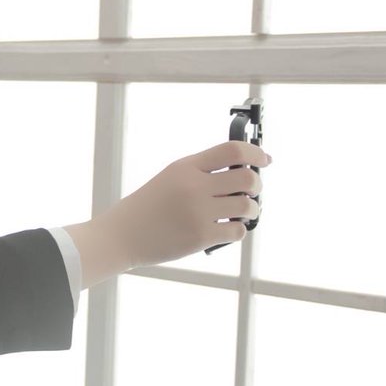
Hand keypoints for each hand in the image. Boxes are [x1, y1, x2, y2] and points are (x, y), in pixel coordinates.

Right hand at [64, 141, 268, 286]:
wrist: (121, 235)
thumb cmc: (147, 208)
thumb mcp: (170, 178)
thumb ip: (201, 172)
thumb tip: (242, 171)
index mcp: (186, 167)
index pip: (232, 150)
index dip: (255, 153)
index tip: (265, 159)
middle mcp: (194, 186)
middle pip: (247, 178)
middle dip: (256, 185)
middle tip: (251, 191)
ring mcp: (198, 212)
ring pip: (247, 205)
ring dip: (252, 209)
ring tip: (243, 212)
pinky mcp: (201, 236)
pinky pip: (237, 230)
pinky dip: (238, 229)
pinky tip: (228, 228)